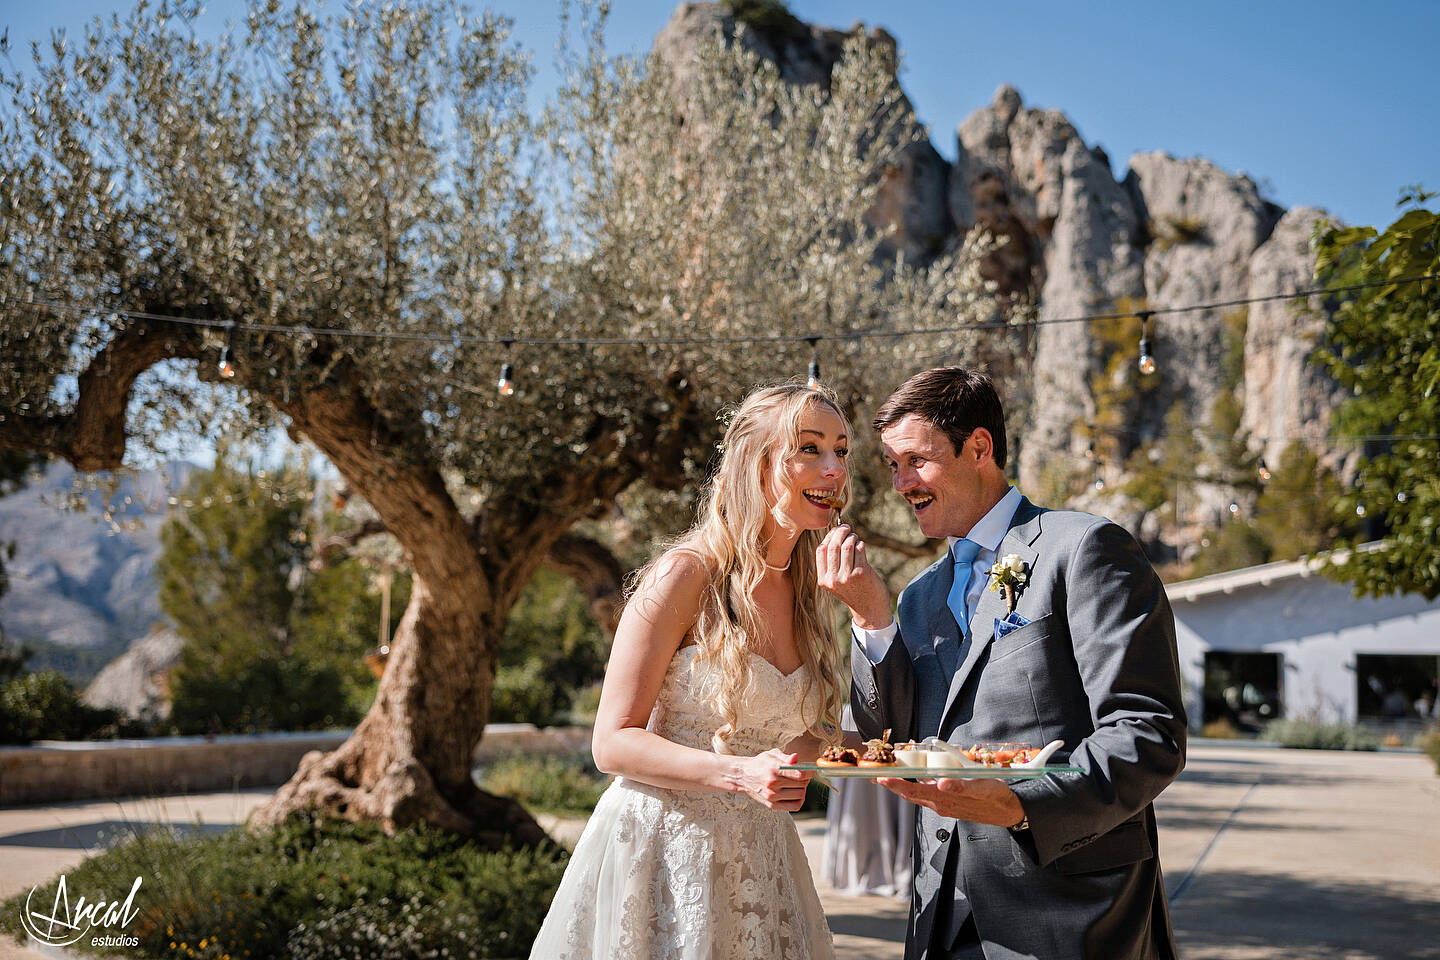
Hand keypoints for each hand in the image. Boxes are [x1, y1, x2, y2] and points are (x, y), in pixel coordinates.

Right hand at [739, 749, 812, 810]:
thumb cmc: (759, 764)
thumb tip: (796, 758)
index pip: (800, 774)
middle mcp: (773, 784)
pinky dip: (799, 800)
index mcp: (774, 770)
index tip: (812, 770)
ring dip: (803, 789)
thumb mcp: (771, 755)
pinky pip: (794, 806)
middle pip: (802, 785)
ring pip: (800, 795)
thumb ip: (786, 757)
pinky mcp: (772, 805)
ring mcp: (773, 796)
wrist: (743, 777)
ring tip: (798, 784)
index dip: (810, 772)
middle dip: (806, 779)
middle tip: (803, 776)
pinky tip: (796, 793)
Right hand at [815, 525, 891, 628]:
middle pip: (833, 546)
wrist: (869, 610)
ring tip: (855, 538)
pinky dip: (860, 544)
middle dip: (841, 532)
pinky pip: (859, 549)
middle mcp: (833, 579)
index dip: (828, 537)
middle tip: (847, 528)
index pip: (821, 550)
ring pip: (847, 546)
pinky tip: (861, 547)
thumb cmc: (853, 591)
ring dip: (852, 537)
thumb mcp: (836, 582)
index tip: (835, 531)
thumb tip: (834, 534)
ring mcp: (847, 576)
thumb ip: (832, 564)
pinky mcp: (861, 573)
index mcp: (823, 580)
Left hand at [874, 776, 1025, 827]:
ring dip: (901, 786)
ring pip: (917, 796)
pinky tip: (912, 781)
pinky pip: (927, 796)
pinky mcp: (949, 805)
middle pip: (910, 794)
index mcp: (945, 799)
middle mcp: (940, 805)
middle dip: (892, 784)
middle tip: (875, 774)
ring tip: (888, 776)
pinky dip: (916, 787)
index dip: (895, 783)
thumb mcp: (981, 788)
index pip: (913, 790)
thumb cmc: (995, 796)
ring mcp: (943, 806)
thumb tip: (942, 783)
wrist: (1008, 811)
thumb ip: (961, 786)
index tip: (880, 776)